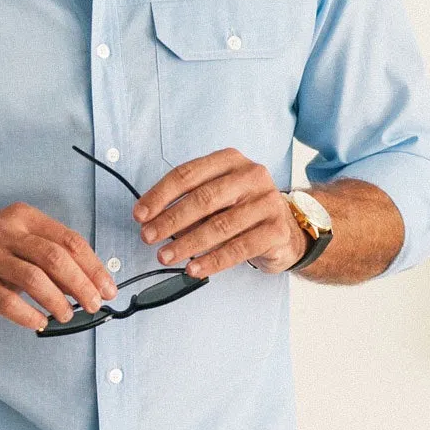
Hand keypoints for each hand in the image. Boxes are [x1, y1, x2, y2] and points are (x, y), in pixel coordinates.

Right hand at [0, 203, 118, 331]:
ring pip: (33, 278)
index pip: (69, 240)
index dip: (93, 267)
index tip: (107, 288)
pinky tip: (39, 323)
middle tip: (94, 305)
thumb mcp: (17, 243)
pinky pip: (6, 301)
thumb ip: (49, 258)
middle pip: (55, 258)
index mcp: (23, 218)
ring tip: (66, 316)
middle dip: (81, 285)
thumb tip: (89, 283)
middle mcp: (5, 232)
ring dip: (57, 301)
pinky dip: (28, 315)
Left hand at [132, 149, 307, 276]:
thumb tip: (151, 219)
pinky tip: (194, 269)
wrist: (288, 230)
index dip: (160, 195)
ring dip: (187, 244)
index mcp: (231, 161)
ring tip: (165, 256)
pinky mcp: (276, 230)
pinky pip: (239, 248)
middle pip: (204, 198)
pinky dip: (213, 261)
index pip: (188, 174)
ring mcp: (267, 202)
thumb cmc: (244, 210)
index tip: (140, 214)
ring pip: (220, 225)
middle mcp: (252, 176)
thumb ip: (189, 202)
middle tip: (148, 236)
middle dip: (170, 220)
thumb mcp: (218, 196)